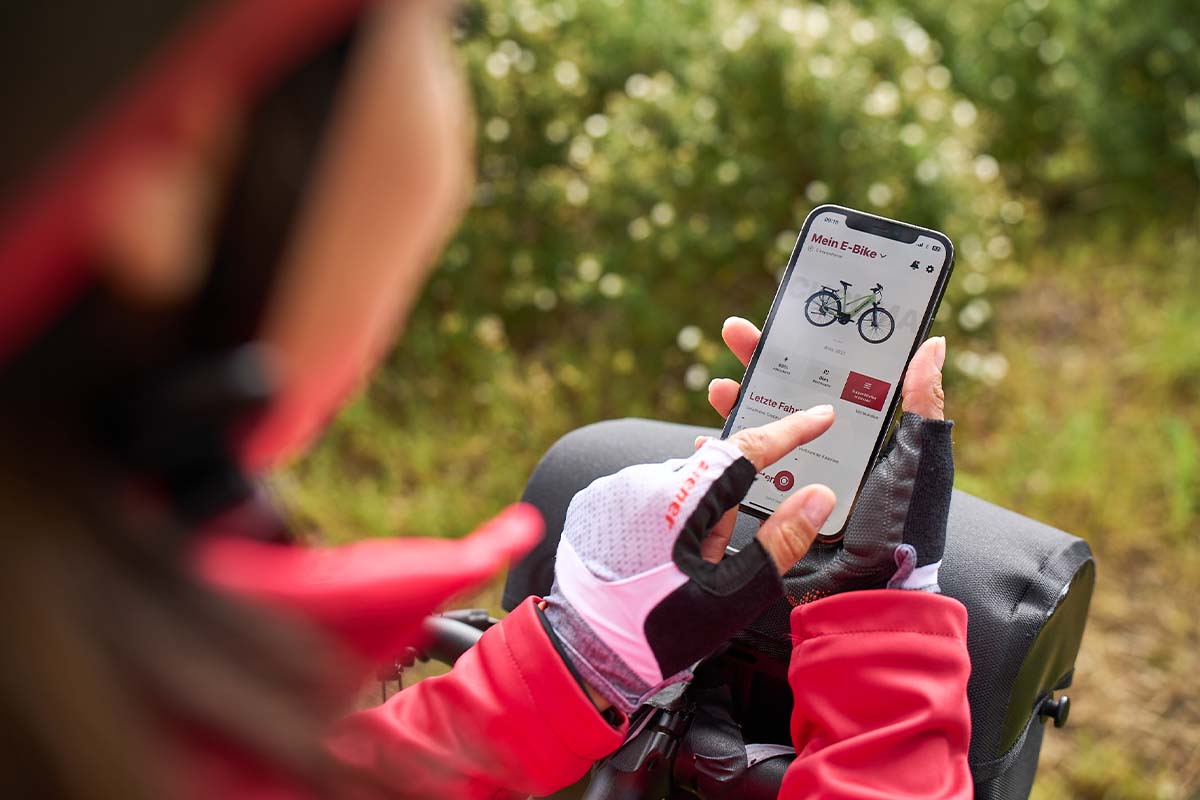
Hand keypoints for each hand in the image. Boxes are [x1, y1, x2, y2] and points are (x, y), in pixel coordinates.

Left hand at [542, 409, 837, 712]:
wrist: (587, 656)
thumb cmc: (657, 633)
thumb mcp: (731, 594)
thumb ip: (780, 540)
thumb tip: (817, 498)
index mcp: (677, 500)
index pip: (745, 450)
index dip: (790, 431)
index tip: (819, 417)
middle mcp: (640, 481)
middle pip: (709, 474)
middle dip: (723, 512)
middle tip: (709, 562)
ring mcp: (612, 488)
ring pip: (676, 486)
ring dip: (688, 517)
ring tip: (673, 573)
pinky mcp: (595, 501)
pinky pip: (643, 496)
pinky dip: (658, 521)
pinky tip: (651, 563)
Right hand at [709, 317, 953, 599]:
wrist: (872, 591)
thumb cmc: (905, 524)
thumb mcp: (921, 458)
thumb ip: (923, 404)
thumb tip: (932, 344)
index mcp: (863, 432)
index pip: (829, 376)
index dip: (805, 347)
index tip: (783, 319)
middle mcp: (827, 449)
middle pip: (785, 394)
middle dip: (758, 362)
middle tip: (734, 333)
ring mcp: (797, 477)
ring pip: (758, 429)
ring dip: (735, 405)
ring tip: (718, 388)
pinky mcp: (773, 505)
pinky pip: (741, 475)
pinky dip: (720, 459)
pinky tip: (705, 446)